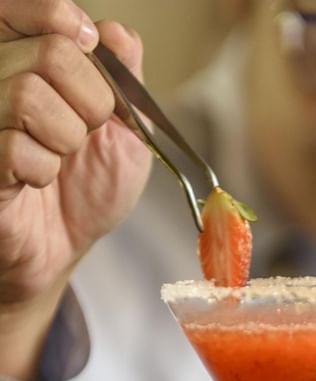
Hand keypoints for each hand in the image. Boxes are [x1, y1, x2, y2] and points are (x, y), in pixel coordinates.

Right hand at [0, 1, 151, 377]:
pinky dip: (42, 171)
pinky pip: (16, 148)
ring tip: (60, 160)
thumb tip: (115, 32)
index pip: (26, 7)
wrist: (64, 248)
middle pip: (48, 52)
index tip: (87, 45)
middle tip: (86, 133)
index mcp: (24, 58)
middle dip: (90, 100)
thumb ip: (125, 79)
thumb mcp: (125, 132)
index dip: (60, 18)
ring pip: (29, 96)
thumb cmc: (87, 189)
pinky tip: (35, 182)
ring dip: (66, 139)